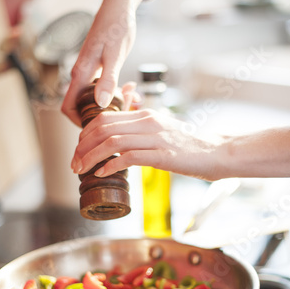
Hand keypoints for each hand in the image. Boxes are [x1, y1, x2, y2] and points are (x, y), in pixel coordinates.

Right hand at [61, 0, 160, 125]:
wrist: (119, 5)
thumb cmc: (117, 26)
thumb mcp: (116, 54)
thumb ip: (108, 80)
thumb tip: (101, 103)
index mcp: (81, 73)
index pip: (68, 107)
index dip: (79, 122)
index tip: (98, 127)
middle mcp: (80, 74)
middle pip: (81, 107)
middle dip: (101, 114)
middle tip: (125, 110)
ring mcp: (88, 71)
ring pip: (93, 98)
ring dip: (111, 104)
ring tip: (131, 97)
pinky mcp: (97, 68)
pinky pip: (101, 89)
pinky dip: (114, 94)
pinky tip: (129, 89)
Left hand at [71, 108, 220, 180]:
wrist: (215, 152)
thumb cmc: (188, 145)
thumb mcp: (161, 131)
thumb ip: (140, 131)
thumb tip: (118, 142)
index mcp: (145, 115)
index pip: (105, 118)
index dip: (85, 134)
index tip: (78, 150)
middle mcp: (148, 122)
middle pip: (103, 129)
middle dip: (83, 146)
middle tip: (74, 163)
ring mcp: (156, 138)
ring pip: (112, 142)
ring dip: (91, 157)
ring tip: (81, 170)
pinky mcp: (163, 155)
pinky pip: (129, 157)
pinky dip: (111, 165)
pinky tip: (102, 173)